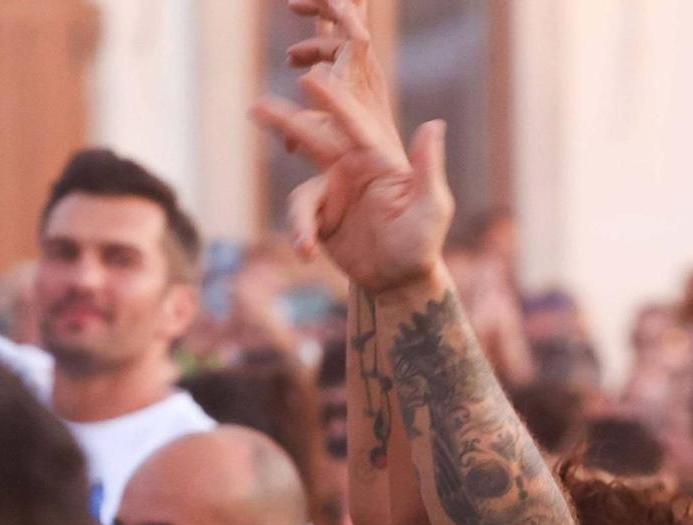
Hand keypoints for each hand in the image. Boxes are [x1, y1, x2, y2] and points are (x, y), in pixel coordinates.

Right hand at [252, 0, 452, 294]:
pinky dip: (302, 235)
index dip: (332, 102)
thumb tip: (434, 124)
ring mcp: (333, 193)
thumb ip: (428, 167)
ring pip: (302, 191)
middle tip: (258, 107)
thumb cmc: (423, 241)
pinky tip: (307, 253)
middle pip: (315, 141)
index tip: (311, 78)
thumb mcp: (431, 206)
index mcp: (378, 159)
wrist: (401, 278)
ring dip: (299, 216)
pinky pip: (302, 220)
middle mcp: (351, 169)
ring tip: (306, 244)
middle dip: (287, 124)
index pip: (353, 124)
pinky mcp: (320, 218)